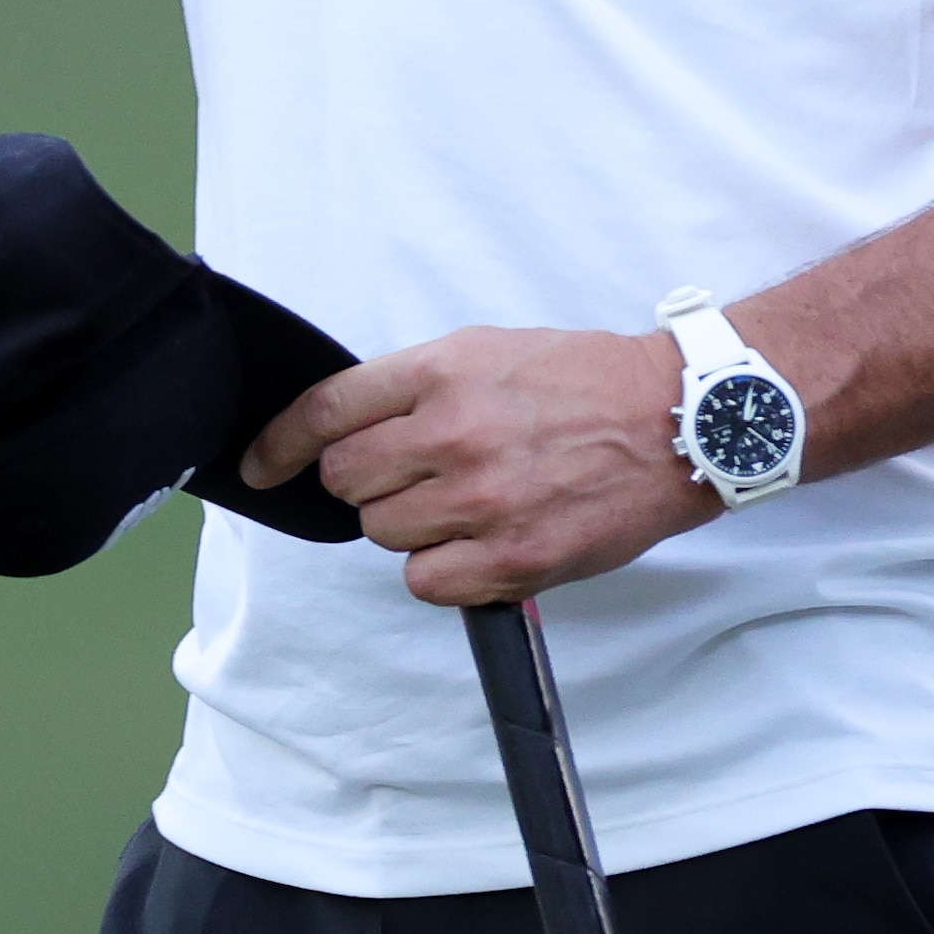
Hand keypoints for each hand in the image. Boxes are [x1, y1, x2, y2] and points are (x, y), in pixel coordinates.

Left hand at [236, 325, 712, 604]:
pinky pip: (427, 582)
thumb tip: (346, 427)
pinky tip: (477, 541)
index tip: (259, 465)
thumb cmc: (583, 383)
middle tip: (410, 474)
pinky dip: (441, 569)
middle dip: (363, 481)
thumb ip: (413, 387)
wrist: (675, 421)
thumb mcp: (486, 351)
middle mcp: (453, 435)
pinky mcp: (515, 558)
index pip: (325, 411)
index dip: (278, 444)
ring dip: (408, 524)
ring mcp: (483, 502)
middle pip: (345, 480)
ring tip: (462, 501)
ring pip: (383, 532)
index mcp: (441, 373)